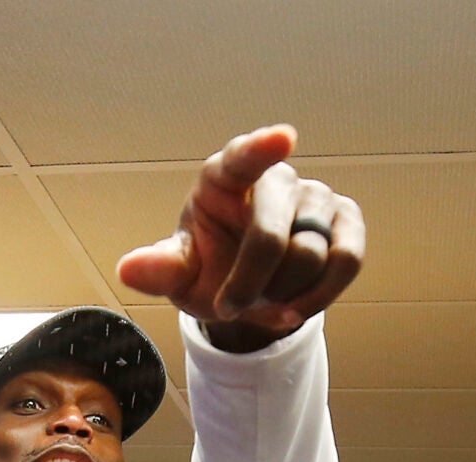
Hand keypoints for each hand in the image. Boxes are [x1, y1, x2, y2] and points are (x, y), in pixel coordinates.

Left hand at [117, 123, 364, 352]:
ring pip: (310, 255)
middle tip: (230, 308)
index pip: (243, 157)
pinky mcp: (347, 221)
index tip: (284, 139)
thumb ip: (160, 270)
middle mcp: (275, 179)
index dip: (262, 147)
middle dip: (249, 284)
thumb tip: (128, 270)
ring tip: (264, 299)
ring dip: (282, 294)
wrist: (250, 291)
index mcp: (225, 178)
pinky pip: (346, 259)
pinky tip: (296, 307)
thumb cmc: (210, 270)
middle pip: (271, 235)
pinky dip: (321, 294)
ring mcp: (315, 196)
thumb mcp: (180, 275)